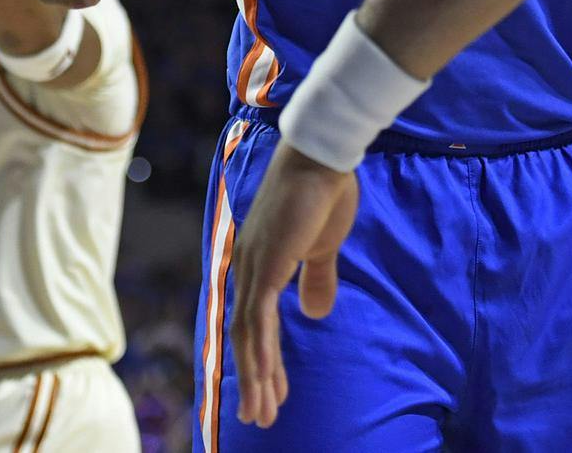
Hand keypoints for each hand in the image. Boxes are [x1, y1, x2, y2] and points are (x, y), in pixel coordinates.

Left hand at [228, 143, 358, 428]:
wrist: (325, 155)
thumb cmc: (326, 191)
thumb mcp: (323, 245)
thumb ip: (317, 279)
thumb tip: (315, 313)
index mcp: (259, 261)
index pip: (254, 321)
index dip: (262, 358)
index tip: (271, 389)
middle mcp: (247, 266)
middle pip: (245, 335)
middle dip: (255, 379)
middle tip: (261, 415)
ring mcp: (253, 266)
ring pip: (249, 336)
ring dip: (257, 378)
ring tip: (264, 413)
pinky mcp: (266, 265)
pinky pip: (260, 321)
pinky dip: (262, 354)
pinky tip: (266, 381)